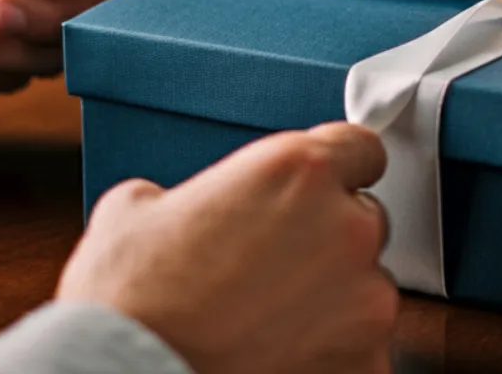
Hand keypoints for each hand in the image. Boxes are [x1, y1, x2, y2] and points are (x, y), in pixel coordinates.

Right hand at [56, 122, 397, 373]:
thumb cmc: (132, 303)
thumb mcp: (138, 209)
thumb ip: (192, 192)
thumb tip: (181, 206)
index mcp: (298, 172)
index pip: (360, 148)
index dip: (339, 169)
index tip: (326, 187)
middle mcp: (345, 227)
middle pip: (363, 218)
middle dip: (327, 237)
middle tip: (273, 265)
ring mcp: (365, 299)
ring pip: (367, 285)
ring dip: (332, 296)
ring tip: (267, 318)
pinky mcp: (369, 361)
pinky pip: (362, 345)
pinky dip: (333, 350)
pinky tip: (279, 354)